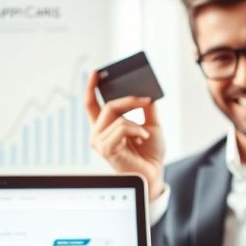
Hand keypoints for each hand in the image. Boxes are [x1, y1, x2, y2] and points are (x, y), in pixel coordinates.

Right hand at [85, 71, 165, 200]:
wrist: (154, 173)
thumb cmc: (150, 152)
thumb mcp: (151, 124)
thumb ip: (146, 107)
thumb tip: (144, 90)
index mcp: (105, 126)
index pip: (91, 104)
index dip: (91, 87)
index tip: (96, 72)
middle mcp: (98, 133)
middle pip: (107, 106)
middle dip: (128, 100)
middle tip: (146, 99)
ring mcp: (99, 142)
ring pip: (116, 117)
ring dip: (136, 122)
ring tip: (145, 134)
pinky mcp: (105, 150)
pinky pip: (121, 128)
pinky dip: (136, 131)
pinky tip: (142, 139)